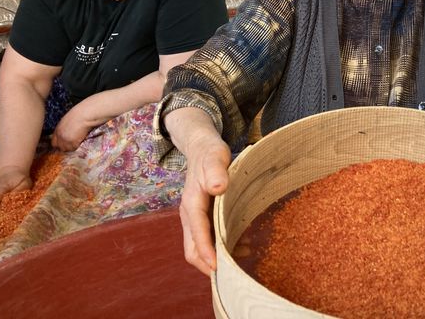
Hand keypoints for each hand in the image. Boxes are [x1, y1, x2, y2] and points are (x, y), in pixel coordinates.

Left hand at [51, 105, 93, 151]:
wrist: (84, 115)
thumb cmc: (77, 115)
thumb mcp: (65, 122)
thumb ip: (63, 130)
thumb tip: (65, 134)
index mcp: (57, 130)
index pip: (54, 143)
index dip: (59, 144)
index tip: (65, 143)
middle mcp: (59, 136)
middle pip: (60, 147)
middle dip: (65, 147)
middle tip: (72, 144)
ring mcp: (65, 140)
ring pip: (67, 149)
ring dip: (71, 147)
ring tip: (77, 142)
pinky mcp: (73, 142)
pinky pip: (74, 148)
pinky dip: (77, 146)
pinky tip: (81, 140)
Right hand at [178, 130, 231, 275]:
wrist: (200, 148)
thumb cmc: (210, 153)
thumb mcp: (215, 157)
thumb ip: (216, 171)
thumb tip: (218, 187)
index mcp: (191, 203)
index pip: (197, 233)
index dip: (206, 251)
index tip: (217, 267)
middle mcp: (188, 214)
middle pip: (192, 248)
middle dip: (207, 264)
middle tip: (230, 276)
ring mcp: (193, 217)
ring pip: (196, 246)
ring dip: (211, 259)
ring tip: (235, 267)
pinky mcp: (199, 217)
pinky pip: (203, 239)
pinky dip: (215, 249)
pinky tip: (235, 249)